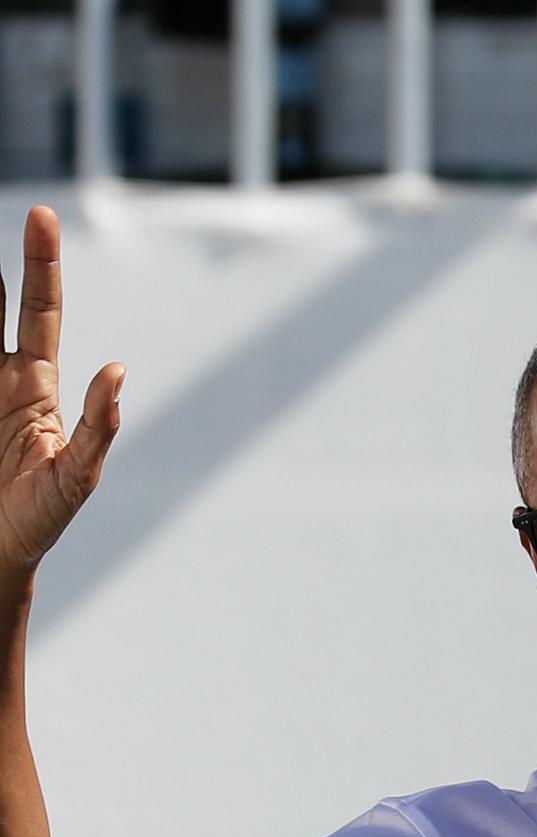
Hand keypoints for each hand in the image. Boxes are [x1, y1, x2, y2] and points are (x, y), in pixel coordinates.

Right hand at [0, 206, 121, 580]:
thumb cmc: (43, 516)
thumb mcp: (77, 475)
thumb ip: (97, 427)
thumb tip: (117, 373)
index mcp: (36, 385)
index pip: (40, 310)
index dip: (40, 265)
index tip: (41, 217)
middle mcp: (0, 377)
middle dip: (6, 259)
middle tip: (25, 211)